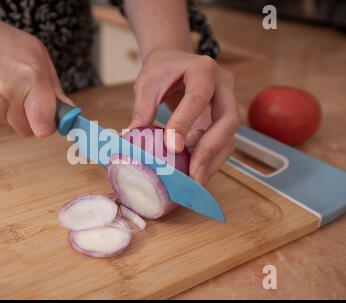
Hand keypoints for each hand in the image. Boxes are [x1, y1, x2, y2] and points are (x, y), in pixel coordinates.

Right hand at [0, 2, 71, 136]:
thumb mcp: (37, 54)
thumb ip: (54, 87)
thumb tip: (68, 111)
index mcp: (30, 78)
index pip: (44, 127)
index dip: (50, 125)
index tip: (54, 118)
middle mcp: (9, 94)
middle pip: (31, 130)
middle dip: (34, 118)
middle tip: (30, 96)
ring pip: (14, 125)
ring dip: (17, 112)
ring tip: (8, 85)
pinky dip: (0, 108)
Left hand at [130, 48, 238, 184]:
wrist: (175, 62)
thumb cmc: (162, 70)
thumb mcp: (147, 85)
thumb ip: (142, 110)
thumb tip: (131, 139)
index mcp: (203, 70)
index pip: (198, 97)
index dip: (186, 122)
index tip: (172, 146)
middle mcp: (223, 86)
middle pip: (227, 120)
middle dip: (209, 149)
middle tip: (193, 174)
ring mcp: (227, 104)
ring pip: (230, 137)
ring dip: (213, 161)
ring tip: (194, 180)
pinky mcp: (222, 120)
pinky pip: (223, 143)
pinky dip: (210, 160)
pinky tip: (195, 173)